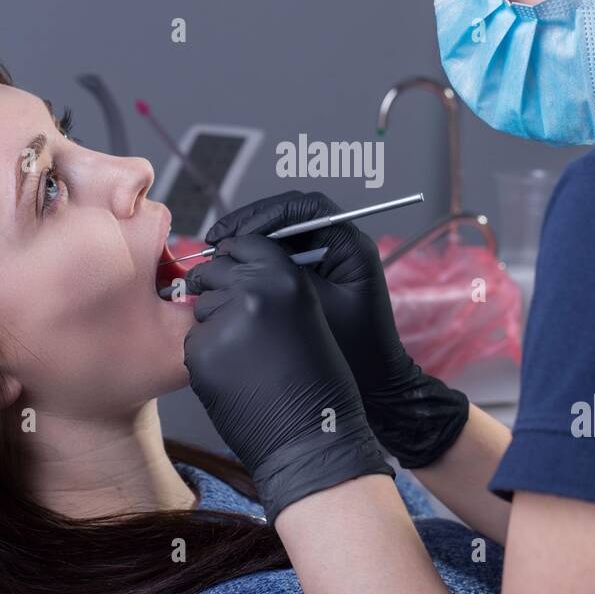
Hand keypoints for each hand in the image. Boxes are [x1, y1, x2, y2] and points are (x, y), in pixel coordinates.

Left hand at [182, 234, 393, 523]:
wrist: (313, 439)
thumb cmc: (318, 383)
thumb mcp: (307, 315)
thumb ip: (271, 286)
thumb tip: (230, 268)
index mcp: (286, 277)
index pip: (244, 244)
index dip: (235, 255)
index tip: (230, 264)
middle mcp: (254, 291)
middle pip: (213, 271)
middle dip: (217, 289)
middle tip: (238, 322)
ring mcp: (224, 322)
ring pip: (200, 309)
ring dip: (214, 326)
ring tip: (247, 358)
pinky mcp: (202, 353)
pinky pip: (194, 344)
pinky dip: (208, 358)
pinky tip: (236, 377)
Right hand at [203, 190, 468, 468]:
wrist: (377, 385)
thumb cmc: (355, 351)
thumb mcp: (316, 308)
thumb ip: (284, 275)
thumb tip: (244, 253)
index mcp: (350, 245)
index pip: (304, 208)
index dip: (264, 214)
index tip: (235, 234)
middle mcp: (341, 244)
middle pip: (290, 215)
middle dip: (250, 224)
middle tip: (217, 241)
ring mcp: (329, 259)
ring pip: (283, 235)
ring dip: (251, 241)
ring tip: (219, 255)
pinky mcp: (318, 275)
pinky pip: (284, 256)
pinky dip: (258, 261)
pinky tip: (234, 273)